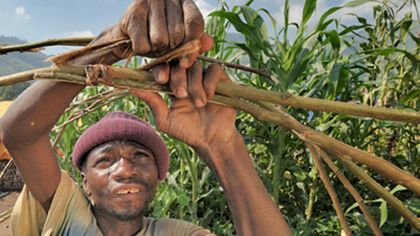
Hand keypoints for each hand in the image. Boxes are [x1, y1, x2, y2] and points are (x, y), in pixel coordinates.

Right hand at [90, 0, 210, 63]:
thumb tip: (209, 43)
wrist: (126, 36)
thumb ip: (195, 43)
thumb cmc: (158, 38)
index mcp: (184, 2)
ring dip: (156, 51)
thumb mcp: (180, 41)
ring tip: (152, 45)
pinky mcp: (133, 12)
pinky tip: (140, 43)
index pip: (195, 23)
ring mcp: (149, 1)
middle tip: (163, 49)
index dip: (193, 45)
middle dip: (170, 50)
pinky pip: (143, 45)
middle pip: (177, 35)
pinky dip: (143, 51)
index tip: (185, 63)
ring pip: (160, 40)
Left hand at [131, 63, 237, 154]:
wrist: (212, 140)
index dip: (161, 70)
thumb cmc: (187, 131)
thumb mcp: (165, 119)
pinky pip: (213, 70)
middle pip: (178, 64)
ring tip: (199, 104)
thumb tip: (132, 87)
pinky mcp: (220, 79)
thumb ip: (152, 101)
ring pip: (196, 66)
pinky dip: (209, 82)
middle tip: (181, 95)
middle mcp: (186, 78)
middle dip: (178, 78)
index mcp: (170, 85)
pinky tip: (209, 96)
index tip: (161, 80)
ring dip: (195, 85)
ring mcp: (203, 77)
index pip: (163, 67)